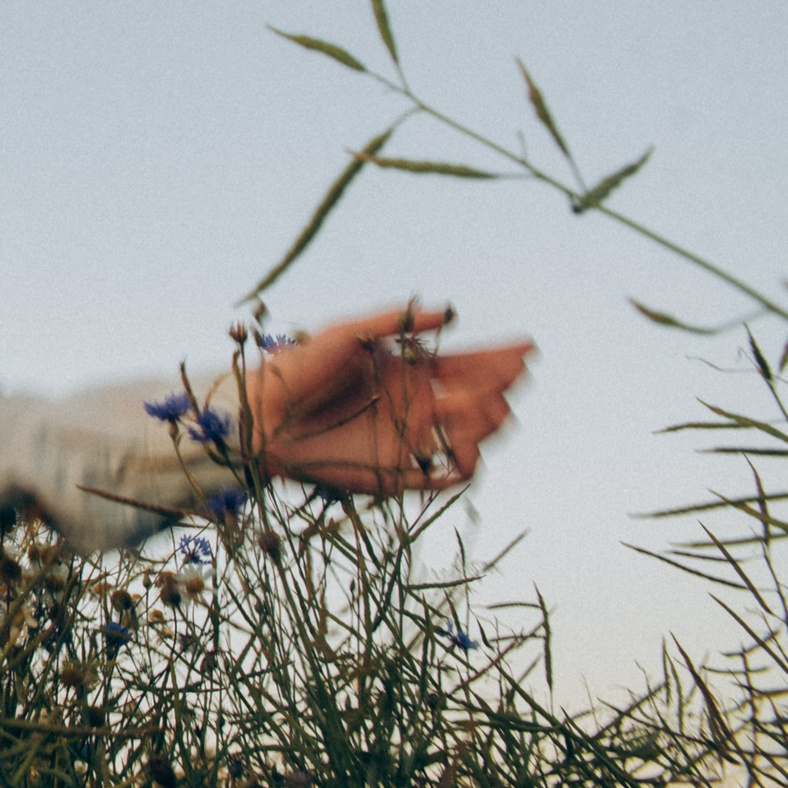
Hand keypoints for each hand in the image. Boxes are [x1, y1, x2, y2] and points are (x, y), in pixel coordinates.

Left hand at [245, 305, 529, 495]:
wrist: (261, 413)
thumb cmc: (298, 367)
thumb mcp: (346, 332)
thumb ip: (396, 320)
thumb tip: (450, 312)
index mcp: (411, 372)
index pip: (469, 366)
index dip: (500, 359)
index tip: (527, 348)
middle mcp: (419, 408)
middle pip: (481, 400)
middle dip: (499, 386)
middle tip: (504, 374)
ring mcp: (411, 441)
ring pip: (473, 436)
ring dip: (486, 420)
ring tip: (471, 402)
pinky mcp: (397, 475)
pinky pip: (447, 476)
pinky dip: (465, 461)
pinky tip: (465, 445)